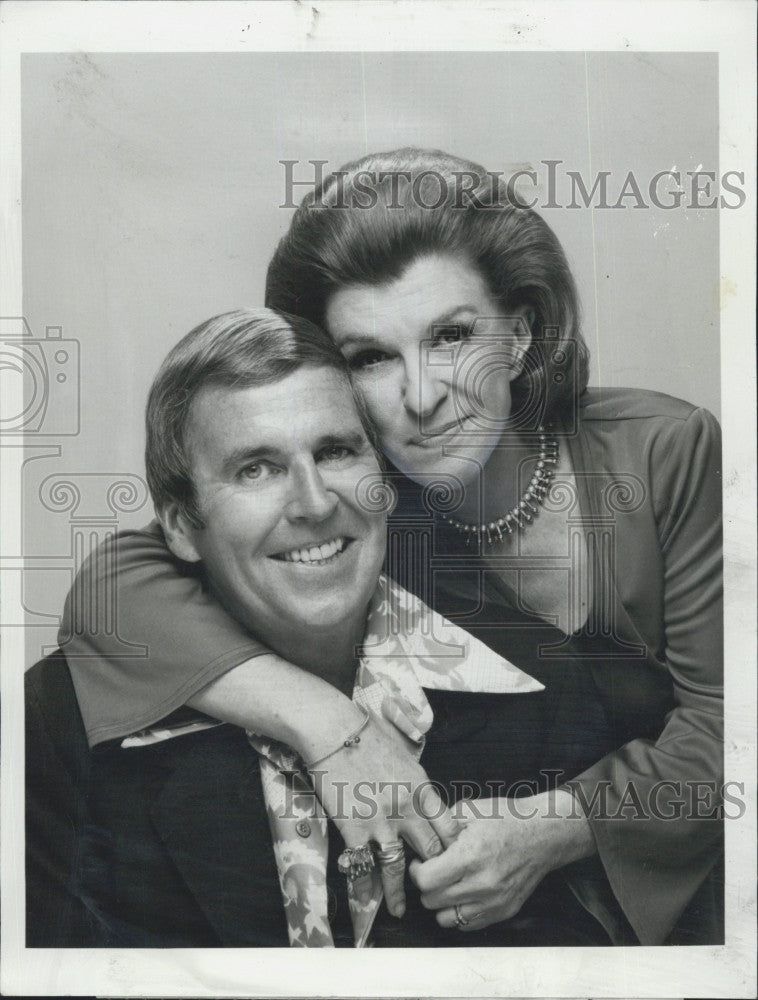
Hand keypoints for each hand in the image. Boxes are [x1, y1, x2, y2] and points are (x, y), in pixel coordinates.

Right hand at [308, 714, 459, 917]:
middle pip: (430, 850)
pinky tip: (368, 900)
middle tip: (434, 888)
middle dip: (434, 872)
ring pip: (398, 867)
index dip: (454, 849)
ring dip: (401, 892)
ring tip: (401, 910)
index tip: (454, 862)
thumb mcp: (406, 756)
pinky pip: (362, 866)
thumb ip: (418, 784)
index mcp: (422, 789)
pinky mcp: (353, 829)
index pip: (448, 828)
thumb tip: (426, 802)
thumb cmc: (368, 736)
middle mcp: (406, 808)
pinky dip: (365, 887)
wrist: (333, 731)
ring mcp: (379, 822)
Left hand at [409, 790, 595, 930]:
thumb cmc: (507, 819)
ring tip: (448, 883)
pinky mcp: (502, 912)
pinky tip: (463, 893)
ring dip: (440, 902)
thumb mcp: (470, 810)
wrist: (542, 834)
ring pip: (446, 918)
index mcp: (470, 856)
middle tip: (433, 870)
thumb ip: (441, 825)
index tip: (420, 862)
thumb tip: (421, 838)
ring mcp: (493, 902)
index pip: (425, 880)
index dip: (417, 870)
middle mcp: (481, 884)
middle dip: (426, 885)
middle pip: (431, 900)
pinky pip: (467, 925)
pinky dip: (459, 912)